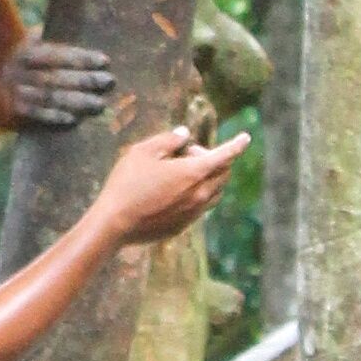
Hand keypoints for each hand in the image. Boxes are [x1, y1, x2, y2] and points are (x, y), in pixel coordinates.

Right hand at [0, 39, 113, 128]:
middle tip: (110, 82)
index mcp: (25, 51)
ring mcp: (15, 92)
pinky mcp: (12, 112)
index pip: (57, 54)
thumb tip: (80, 36)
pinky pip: (36, 115)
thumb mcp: (28, 43)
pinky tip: (74, 120)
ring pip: (49, 97)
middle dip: (85, 80)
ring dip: (76, 102)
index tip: (105, 61)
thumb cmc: (19, 59)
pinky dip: (54, 118)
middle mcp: (19, 71)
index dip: (81, 57)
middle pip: (56, 76)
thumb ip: (49, 41)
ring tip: (100, 105)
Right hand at [95, 126, 248, 245]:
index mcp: (192, 173)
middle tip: (187, 152)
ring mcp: (192, 213)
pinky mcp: (183, 226)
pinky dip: (198, 194)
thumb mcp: (143, 151)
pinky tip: (174, 191)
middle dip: (214, 159)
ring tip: (182, 171)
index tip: (246, 137)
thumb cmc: (126, 183)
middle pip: (223, 174)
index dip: (236, 144)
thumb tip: (185, 134)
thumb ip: (168, 139)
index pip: (224, 155)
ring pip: (215, 193)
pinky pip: (201, 208)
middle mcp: (199, 195)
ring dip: (209, 178)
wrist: (114, 224)